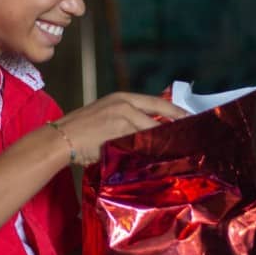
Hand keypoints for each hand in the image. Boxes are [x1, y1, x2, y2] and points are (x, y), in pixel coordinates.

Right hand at [52, 92, 187, 164]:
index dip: (177, 112)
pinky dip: (151, 150)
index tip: (191, 119)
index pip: (157, 103)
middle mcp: (124, 104)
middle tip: (194, 136)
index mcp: (122, 98)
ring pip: (153, 130)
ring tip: (180, 150)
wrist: (61, 139)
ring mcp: (122, 117)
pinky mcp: (118, 133)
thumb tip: (153, 133)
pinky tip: (160, 157)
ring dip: (166, 141)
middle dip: (178, 125)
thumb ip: (128, 121)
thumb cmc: (81, 132)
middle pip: (161, 114)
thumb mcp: (107, 117)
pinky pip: (141, 143)